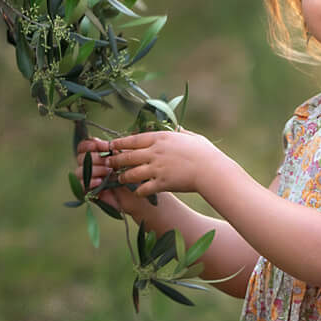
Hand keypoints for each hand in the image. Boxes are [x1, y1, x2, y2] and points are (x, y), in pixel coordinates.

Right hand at [74, 136, 148, 217]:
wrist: (135, 195)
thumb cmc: (131, 175)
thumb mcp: (126, 160)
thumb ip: (117, 151)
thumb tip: (111, 145)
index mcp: (95, 156)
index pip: (83, 146)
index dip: (91, 144)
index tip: (106, 146)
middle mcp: (88, 166)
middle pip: (80, 157)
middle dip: (95, 157)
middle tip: (109, 162)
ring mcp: (87, 179)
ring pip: (79, 171)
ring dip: (95, 169)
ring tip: (109, 172)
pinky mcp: (88, 192)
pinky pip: (82, 185)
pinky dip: (90, 181)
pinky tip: (100, 181)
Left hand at [80, 129, 225, 200]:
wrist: (211, 170)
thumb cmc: (205, 153)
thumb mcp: (192, 136)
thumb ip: (180, 131)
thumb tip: (177, 127)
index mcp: (161, 138)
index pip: (134, 139)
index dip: (120, 143)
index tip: (111, 145)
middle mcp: (155, 152)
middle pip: (128, 156)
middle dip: (116, 160)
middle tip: (108, 163)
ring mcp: (157, 168)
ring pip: (131, 173)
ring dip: (123, 177)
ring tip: (119, 179)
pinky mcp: (162, 183)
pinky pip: (143, 188)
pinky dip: (138, 191)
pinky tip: (136, 192)